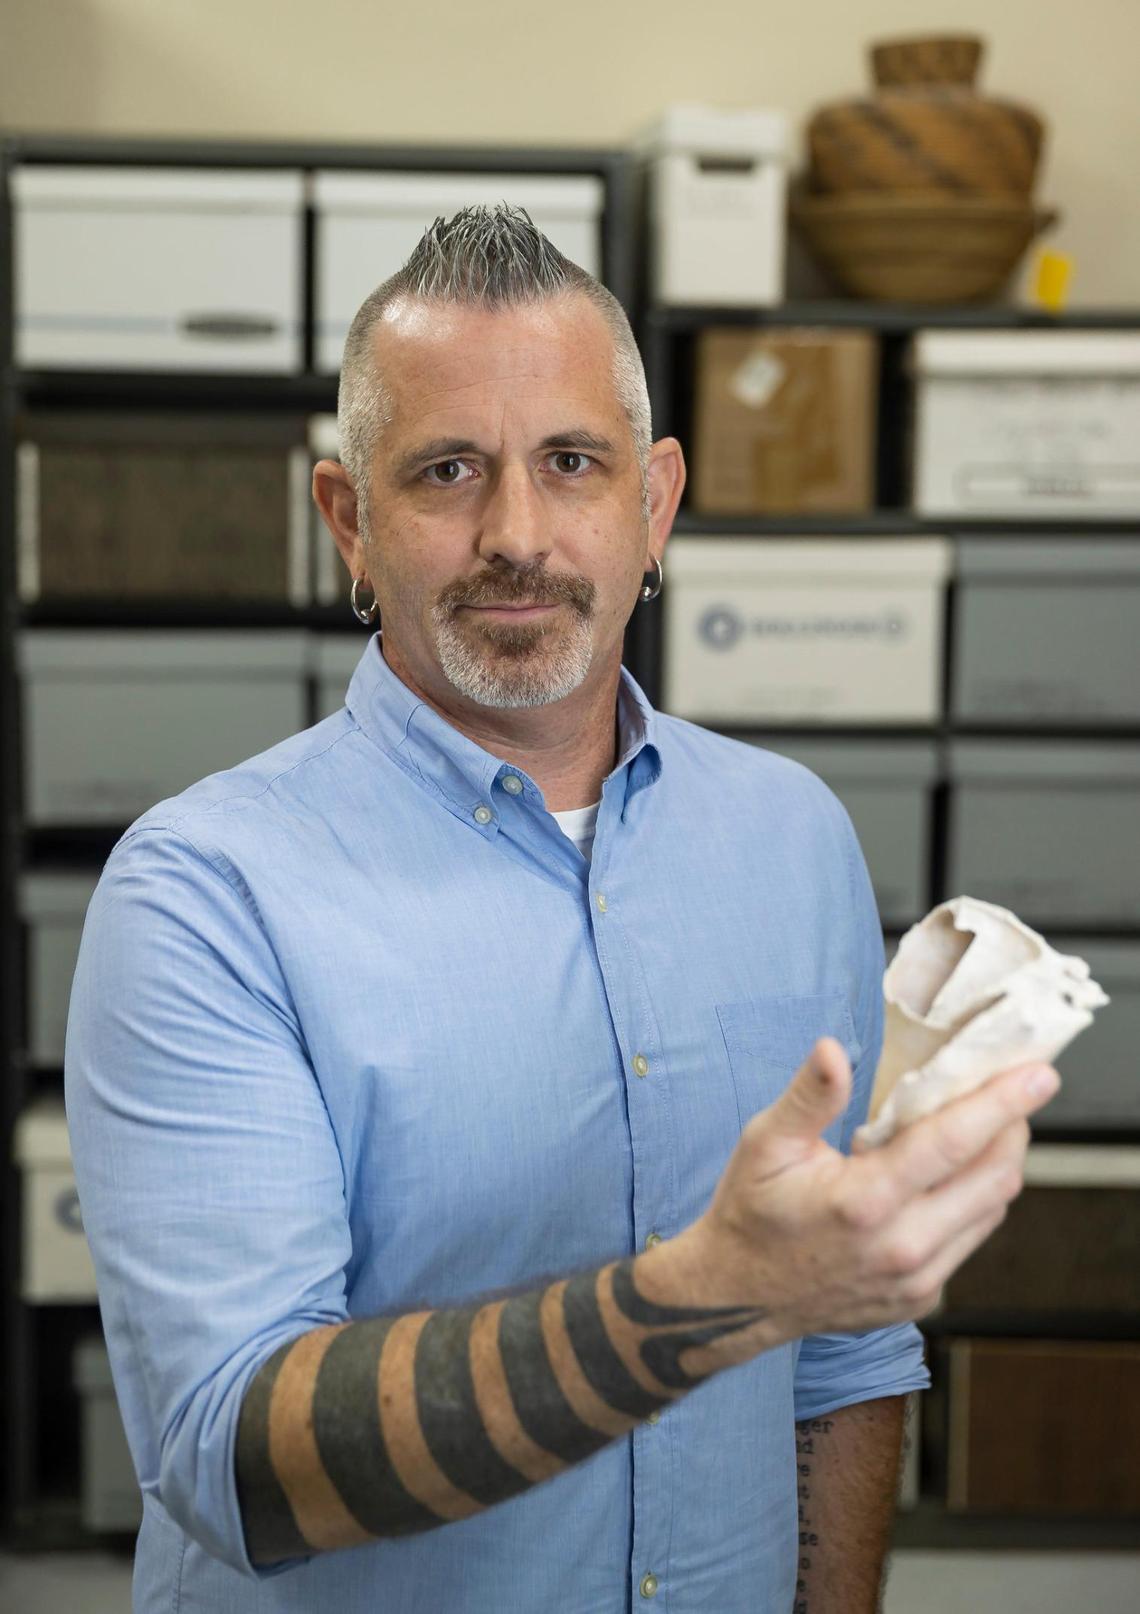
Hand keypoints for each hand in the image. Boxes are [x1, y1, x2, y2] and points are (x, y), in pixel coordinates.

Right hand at [675, 1038, 1058, 1351]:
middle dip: (1014, 1127)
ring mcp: (917, 1280)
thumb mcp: (765, 1143)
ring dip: (999, 1163)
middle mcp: (901, 1247)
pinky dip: (975, 1199)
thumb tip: (831, 1048)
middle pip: (993, 1178)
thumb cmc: (752, 1210)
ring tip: (988, 1125)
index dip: (1002, 1103)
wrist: (740, 1296)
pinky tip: (952, 1174)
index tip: (1038, 1075)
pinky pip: (970, 1239)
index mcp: (864, 1202)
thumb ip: (809, 1097)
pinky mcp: (921, 1299)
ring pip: (991, 1210)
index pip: (953, 1143)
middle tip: (1013, 1090)